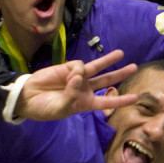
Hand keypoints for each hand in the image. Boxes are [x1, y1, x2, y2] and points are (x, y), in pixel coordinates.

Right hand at [15, 51, 137, 120]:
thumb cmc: (44, 108)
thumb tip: (79, 76)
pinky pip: (79, 66)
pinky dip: (78, 70)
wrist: (27, 98)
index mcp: (85, 103)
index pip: (107, 102)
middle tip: (135, 67)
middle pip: (106, 80)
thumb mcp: (60, 109)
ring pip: (97, 68)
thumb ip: (71, 95)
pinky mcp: (68, 68)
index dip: (121, 100)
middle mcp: (84, 89)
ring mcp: (77, 77)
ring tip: (121, 53)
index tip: (136, 98)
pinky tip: (70, 75)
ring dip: (109, 60)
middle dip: (120, 74)